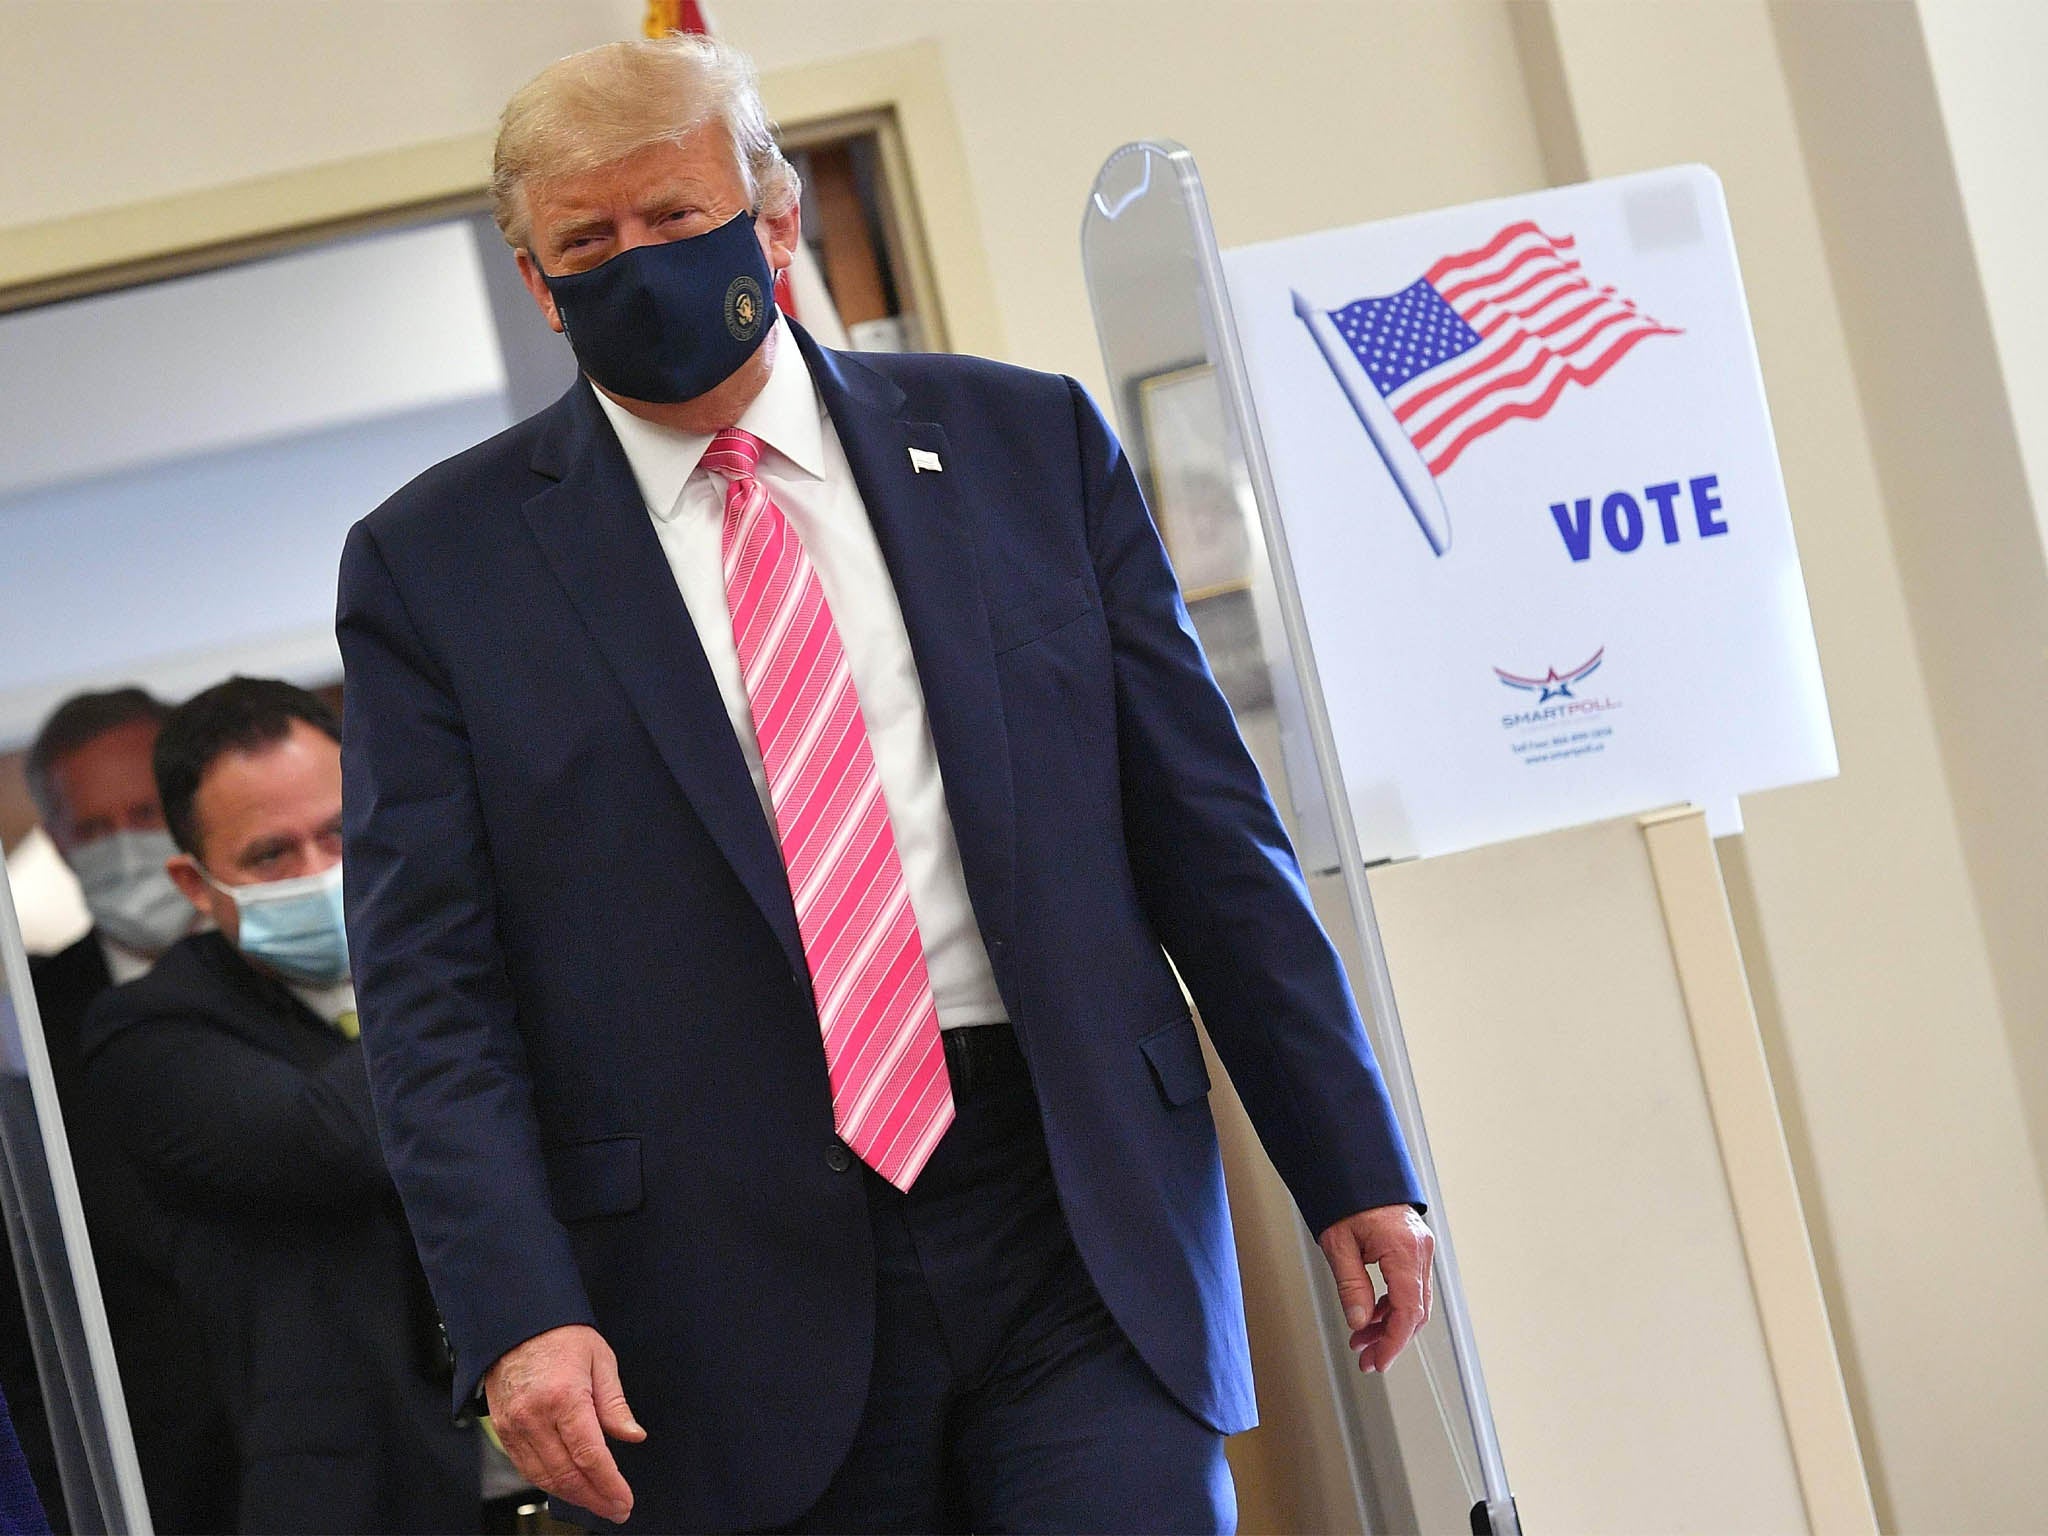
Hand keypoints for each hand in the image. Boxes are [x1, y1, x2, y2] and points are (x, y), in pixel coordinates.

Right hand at [484, 1323, 645, 1523]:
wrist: (516, 1323)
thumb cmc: (561, 1335)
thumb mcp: (600, 1359)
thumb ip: (615, 1404)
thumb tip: (634, 1435)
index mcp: (564, 1397)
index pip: (589, 1456)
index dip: (609, 1484)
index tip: (625, 1501)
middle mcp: (535, 1417)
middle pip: (567, 1474)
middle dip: (595, 1498)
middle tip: (617, 1509)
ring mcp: (515, 1427)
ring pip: (544, 1478)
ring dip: (573, 1496)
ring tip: (598, 1502)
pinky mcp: (504, 1431)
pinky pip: (527, 1468)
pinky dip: (549, 1483)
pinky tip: (569, 1486)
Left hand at [1317, 1204, 1435, 1372]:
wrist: (1355, 1167)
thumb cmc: (1346, 1197)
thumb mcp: (1338, 1244)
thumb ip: (1351, 1286)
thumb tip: (1358, 1322)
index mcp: (1404, 1249)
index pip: (1408, 1311)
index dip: (1393, 1342)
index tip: (1377, 1361)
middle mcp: (1420, 1250)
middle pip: (1415, 1311)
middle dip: (1390, 1340)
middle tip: (1366, 1358)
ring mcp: (1421, 1249)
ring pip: (1414, 1301)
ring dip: (1389, 1324)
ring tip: (1361, 1339)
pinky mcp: (1415, 1248)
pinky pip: (1410, 1286)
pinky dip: (1392, 1305)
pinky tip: (1370, 1315)